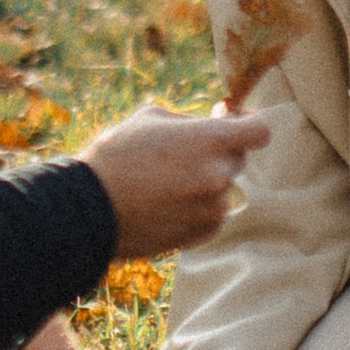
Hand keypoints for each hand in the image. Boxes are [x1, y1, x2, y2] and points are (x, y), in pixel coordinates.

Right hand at [78, 101, 267, 257]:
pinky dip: (197, 207)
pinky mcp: (202, 232)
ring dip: (205, 182)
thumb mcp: (152, 118)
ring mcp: (213, 207)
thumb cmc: (116, 155)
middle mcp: (218, 175)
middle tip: (182, 153)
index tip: (233, 124)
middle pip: (238, 159)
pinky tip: (165, 202)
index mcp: (210, 140)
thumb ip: (192, 119)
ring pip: (223, 188)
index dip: (249, 125)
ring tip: (165, 181)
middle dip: (217, 153)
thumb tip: (218, 119)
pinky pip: (212, 213)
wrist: (89, 208)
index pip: (260, 131)